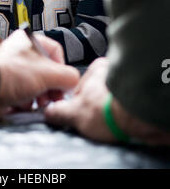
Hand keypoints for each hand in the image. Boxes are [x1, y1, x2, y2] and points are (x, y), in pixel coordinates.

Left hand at [0, 29, 79, 120]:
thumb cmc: (12, 75)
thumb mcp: (49, 74)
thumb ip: (68, 76)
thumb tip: (73, 82)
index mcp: (28, 39)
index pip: (55, 50)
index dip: (62, 67)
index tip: (64, 81)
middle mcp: (19, 51)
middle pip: (46, 69)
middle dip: (51, 86)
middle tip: (53, 97)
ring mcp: (12, 67)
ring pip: (35, 81)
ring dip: (40, 95)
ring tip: (39, 102)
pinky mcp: (5, 83)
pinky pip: (23, 91)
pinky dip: (27, 99)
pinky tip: (25, 104)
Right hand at [45, 57, 169, 145]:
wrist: (139, 117)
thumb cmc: (109, 109)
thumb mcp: (74, 113)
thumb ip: (58, 111)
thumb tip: (51, 112)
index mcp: (96, 67)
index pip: (80, 86)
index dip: (76, 102)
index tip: (77, 113)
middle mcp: (114, 71)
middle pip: (97, 93)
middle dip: (94, 107)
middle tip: (93, 121)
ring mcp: (129, 83)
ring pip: (111, 101)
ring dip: (109, 113)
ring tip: (109, 124)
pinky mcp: (140, 98)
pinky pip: (125, 109)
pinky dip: (121, 117)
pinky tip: (120, 124)